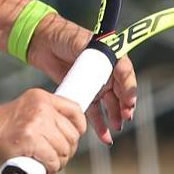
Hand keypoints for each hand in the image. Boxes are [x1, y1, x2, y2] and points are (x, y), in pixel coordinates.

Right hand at [0, 87, 85, 173]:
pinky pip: (53, 158)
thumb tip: (67, 132)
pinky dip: (53, 168)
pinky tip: (48, 170)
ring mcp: (36, 123)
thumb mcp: (23, 112)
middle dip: (68, 150)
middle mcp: (40, 107)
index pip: (74, 109)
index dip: (79, 127)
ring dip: (60, 161)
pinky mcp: (30, 140)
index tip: (72, 139)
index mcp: (40, 97)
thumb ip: (42, 115)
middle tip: (57, 158)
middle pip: (71, 133)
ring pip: (64, 148)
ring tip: (51, 166)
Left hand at [25, 14, 138, 144]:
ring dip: (114, 117)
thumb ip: (93, 51)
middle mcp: (106, 72)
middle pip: (120, 92)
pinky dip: (100, 125)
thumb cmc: (65, 36)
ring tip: (116, 128)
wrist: (44, 42)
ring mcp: (95, 84)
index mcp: (111, 57)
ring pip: (109, 105)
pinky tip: (105, 137)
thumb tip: (107, 58)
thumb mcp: (81, 41)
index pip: (125, 73)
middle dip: (124, 106)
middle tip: (125, 117)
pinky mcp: (83, 94)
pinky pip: (94, 111)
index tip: (129, 101)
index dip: (129, 88)